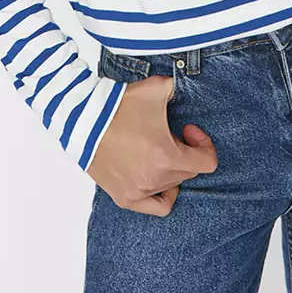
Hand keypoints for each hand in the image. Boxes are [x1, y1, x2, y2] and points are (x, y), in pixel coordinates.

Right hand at [86, 73, 217, 215]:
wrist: (84, 119)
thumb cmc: (119, 106)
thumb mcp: (158, 88)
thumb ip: (180, 86)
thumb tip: (186, 86)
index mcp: (167, 156)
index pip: (207, 163)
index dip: (204, 144)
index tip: (188, 130)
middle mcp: (155, 179)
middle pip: (188, 172)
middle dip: (185, 151)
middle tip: (169, 134)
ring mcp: (139, 191)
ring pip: (172, 185)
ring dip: (171, 167)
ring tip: (156, 148)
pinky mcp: (124, 197)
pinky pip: (156, 206)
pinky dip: (164, 194)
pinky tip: (157, 176)